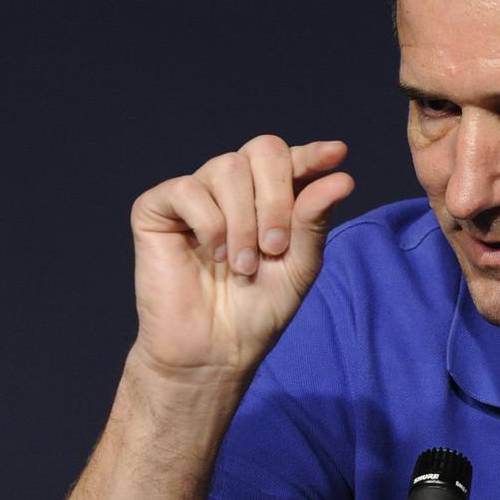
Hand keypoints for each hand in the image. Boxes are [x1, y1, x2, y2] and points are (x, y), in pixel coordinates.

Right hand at [130, 135, 353, 378]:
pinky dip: (209, 224)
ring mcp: (195, 194)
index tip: (336, 154)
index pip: (292, 158)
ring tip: (243, 265)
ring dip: (243, 221)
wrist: (215, 349)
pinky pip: (187, 189)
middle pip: (263, 150)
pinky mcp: (157, 208)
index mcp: (270, 196)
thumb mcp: (300, 264)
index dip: (313, 154)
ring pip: (227, 167)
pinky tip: (213, 255)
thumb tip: (342, 175)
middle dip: (277, 197)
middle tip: (275, 247)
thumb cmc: (258, 309)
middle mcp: (234, 187)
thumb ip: (315, 219)